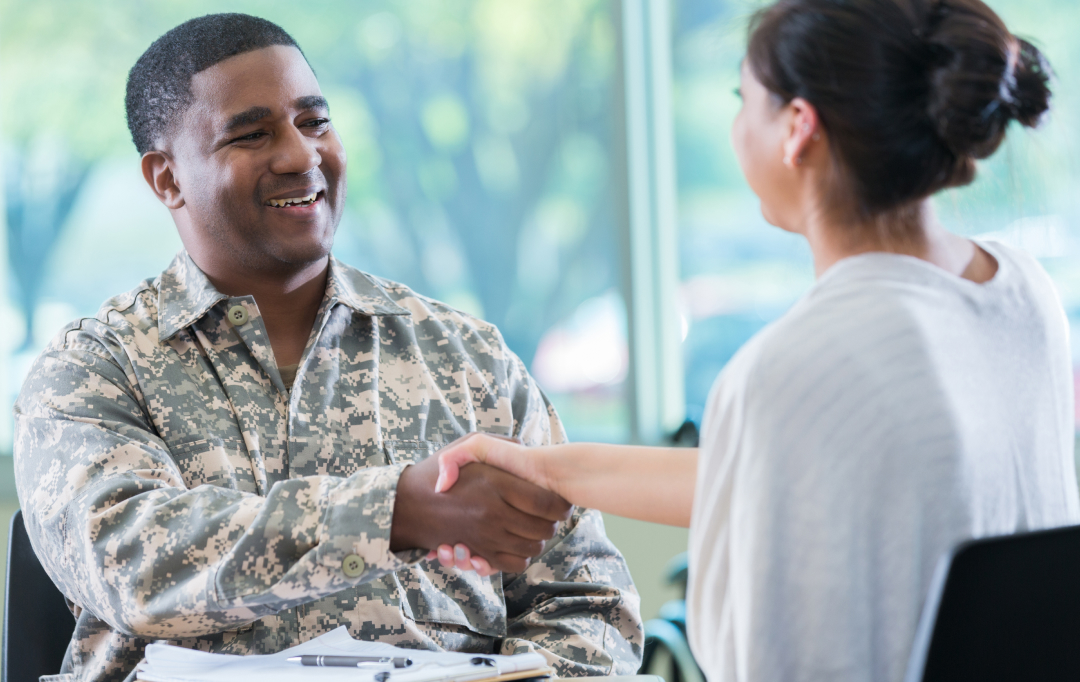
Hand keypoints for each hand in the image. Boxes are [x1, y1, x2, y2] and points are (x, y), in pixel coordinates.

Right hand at [390, 444, 571, 572]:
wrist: (406, 505)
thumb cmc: (437, 471)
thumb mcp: (465, 445)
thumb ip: (499, 445)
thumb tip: (523, 449)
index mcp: (495, 484)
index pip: (547, 502)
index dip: (560, 504)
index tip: (560, 502)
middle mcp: (492, 512)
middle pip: (544, 528)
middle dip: (551, 524)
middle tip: (547, 517)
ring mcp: (485, 536)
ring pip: (532, 548)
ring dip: (537, 541)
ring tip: (531, 529)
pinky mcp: (478, 554)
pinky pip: (514, 563)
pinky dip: (520, 557)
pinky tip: (514, 544)